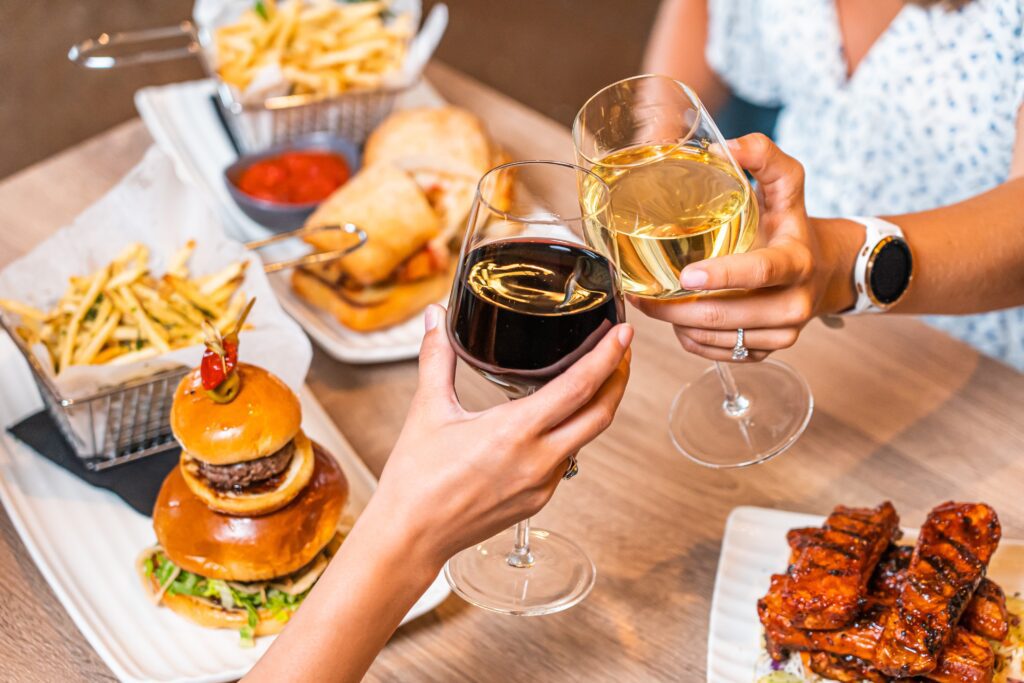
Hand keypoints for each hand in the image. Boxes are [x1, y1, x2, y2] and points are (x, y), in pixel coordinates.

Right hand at [372, 304, 632, 567]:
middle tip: (621, 349)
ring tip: (595, 378)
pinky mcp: (537, 501)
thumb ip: (437, 357)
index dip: (608, 356)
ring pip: (586, 438)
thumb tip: (434, 316)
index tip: (623, 333)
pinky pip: (566, 461)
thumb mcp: (427, 410)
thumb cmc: (415, 478)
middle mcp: (538, 459)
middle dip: (618, 378)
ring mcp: (542, 484)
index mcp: (515, 431)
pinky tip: (558, 420)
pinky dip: (570, 434)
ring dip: (597, 407)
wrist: (410, 536)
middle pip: (601, 413)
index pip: (579, 387)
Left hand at [632, 134, 858, 360]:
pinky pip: (717, 354)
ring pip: (715, 338)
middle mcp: (793, 305)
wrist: (825, 270)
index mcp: (796, 263)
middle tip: (639, 292)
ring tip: (653, 302)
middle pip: (724, 315)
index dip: (722, 276)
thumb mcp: (787, 184)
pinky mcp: (766, 351)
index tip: (685, 274)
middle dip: (674, 307)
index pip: (759, 273)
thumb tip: (724, 145)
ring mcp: (781, 334)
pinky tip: (679, 319)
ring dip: (677, 323)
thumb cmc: (793, 225)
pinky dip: (691, 339)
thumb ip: (762, 155)